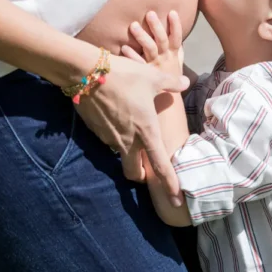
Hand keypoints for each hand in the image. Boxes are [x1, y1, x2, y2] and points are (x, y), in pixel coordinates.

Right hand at [74, 52, 188, 205]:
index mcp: (146, 131)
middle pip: (134, 173)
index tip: (177, 199)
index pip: (161, 165)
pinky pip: (109, 141)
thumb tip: (186, 82)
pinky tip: (116, 121)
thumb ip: (171, 83)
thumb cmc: (124, 75)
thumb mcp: (152, 77)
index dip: (170, 184)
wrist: (85, 72)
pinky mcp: (95, 131)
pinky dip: (115, 138)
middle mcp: (127, 141)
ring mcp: (109, 138)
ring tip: (131, 136)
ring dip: (128, 154)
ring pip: (121, 156)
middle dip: (142, 176)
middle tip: (148, 170)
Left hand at [122, 11, 183, 75]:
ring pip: (149, 49)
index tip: (172, 12)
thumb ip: (178, 49)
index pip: (177, 38)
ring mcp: (154, 65)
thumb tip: (179, 35)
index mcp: (173, 54)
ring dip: (142, 37)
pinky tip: (124, 47)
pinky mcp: (144, 74)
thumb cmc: (171, 76)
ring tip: (133, 25)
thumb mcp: (178, 62)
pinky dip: (132, 55)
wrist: (168, 99)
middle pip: (162, 40)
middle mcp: (165, 58)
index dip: (175, 25)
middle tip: (150, 14)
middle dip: (157, 26)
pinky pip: (138, 63)